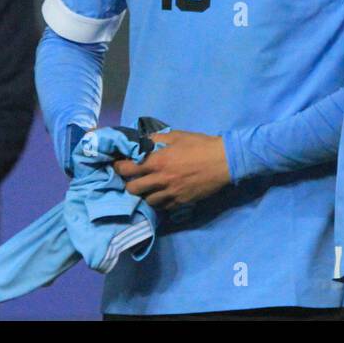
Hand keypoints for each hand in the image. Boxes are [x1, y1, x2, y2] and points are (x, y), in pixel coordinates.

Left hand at [113, 130, 230, 209]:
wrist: (224, 161)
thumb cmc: (201, 145)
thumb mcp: (178, 136)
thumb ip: (157, 138)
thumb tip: (142, 141)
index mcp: (158, 161)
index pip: (128, 168)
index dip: (119, 167)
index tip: (119, 165)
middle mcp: (161, 179)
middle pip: (133, 189)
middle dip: (129, 184)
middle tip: (133, 179)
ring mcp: (171, 193)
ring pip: (147, 201)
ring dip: (145, 194)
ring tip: (149, 189)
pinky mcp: (181, 202)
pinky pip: (163, 206)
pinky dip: (160, 202)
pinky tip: (163, 195)